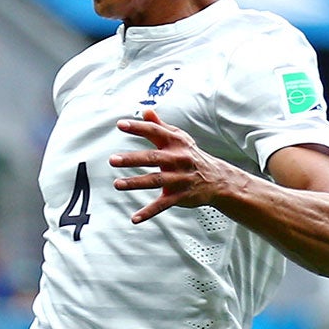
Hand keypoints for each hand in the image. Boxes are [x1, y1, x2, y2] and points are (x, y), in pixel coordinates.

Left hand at [108, 109, 245, 222]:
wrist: (216, 179)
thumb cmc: (191, 156)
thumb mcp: (179, 138)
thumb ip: (160, 126)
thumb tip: (145, 111)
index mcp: (175, 142)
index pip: (154, 132)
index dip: (137, 127)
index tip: (120, 125)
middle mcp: (177, 159)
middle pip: (152, 158)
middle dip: (132, 159)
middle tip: (112, 160)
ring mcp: (179, 178)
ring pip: (155, 180)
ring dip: (135, 183)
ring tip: (117, 184)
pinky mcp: (180, 196)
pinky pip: (162, 205)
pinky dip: (148, 212)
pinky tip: (134, 218)